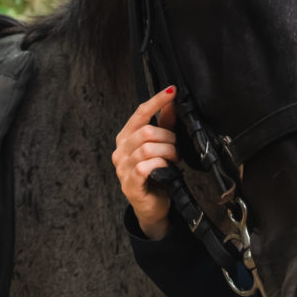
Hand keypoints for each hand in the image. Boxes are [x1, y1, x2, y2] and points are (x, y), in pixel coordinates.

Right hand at [111, 86, 177, 239]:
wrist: (152, 205)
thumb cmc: (156, 173)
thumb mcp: (162, 145)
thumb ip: (165, 124)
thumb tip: (171, 101)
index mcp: (126, 137)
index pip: (139, 113)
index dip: (156, 101)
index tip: (171, 91)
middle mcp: (120, 151)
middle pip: (145, 131)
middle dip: (168, 137)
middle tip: (176, 148)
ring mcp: (122, 168)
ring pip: (147, 148)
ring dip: (167, 152)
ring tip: (174, 159)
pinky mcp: (130, 184)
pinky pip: (146, 166)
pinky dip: (161, 165)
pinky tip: (166, 169)